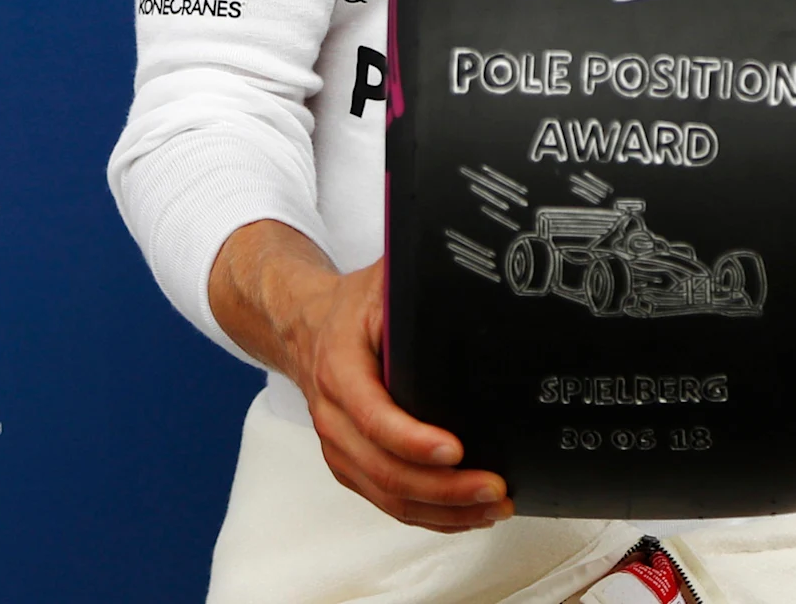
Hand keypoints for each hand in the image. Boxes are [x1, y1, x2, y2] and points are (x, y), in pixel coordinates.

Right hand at [209, 222, 510, 531]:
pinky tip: (466, 515)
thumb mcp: (382, 280)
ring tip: (492, 507)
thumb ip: (417, 284)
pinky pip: (387, 501)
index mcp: (339, 368)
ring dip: (443, 511)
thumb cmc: (351, 305)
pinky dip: (429, 515)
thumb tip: (470, 283)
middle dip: (444, 488)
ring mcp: (339, 446)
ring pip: (387, 495)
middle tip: (494, 488)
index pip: (373, 416)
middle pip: (384, 469)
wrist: (302, 326)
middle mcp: (333, 415)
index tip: (455, 449)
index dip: (413, 440)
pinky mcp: (350, 464)